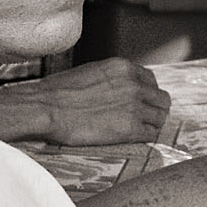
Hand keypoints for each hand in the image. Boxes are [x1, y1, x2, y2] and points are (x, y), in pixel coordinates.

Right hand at [0, 57, 170, 145]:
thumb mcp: (90, 73)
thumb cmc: (57, 92)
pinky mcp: (130, 128)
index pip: (151, 80)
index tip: (140, 104)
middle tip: (144, 120)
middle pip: (161, 99)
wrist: (45, 108)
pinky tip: (132, 139)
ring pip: (160, 117)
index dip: (146, 94)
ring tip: (137, 132)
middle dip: (154, 110)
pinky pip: (151, 134)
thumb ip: (110, 79)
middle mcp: (134, 84)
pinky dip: (145, 138)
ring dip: (151, 125)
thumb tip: (115, 90)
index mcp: (123, 67)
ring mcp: (134, 106)